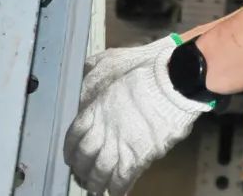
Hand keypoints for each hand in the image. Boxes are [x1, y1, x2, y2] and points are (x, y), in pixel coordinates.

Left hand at [64, 35, 211, 194]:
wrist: (171, 81)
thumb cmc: (144, 67)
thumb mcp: (112, 61)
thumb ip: (96, 68)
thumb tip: (87, 67)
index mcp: (94, 110)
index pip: (74, 136)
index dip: (71, 149)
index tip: (72, 155)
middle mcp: (102, 131)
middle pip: (83, 158)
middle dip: (81, 168)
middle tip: (81, 175)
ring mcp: (118, 146)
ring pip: (99, 173)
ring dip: (95, 183)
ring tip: (95, 189)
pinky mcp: (137, 157)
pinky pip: (121, 179)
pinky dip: (117, 189)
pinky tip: (115, 192)